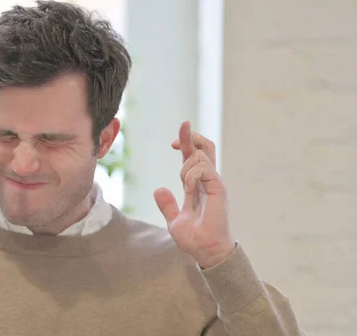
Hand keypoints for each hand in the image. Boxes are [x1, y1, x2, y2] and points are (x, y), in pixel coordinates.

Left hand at [153, 121, 233, 268]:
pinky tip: (189, 190)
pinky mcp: (219, 188)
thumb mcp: (174, 219)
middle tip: (182, 126)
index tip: (173, 142)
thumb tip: (158, 189)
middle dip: (191, 136)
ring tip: (185, 188)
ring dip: (185, 168)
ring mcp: (215, 183)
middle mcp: (208, 180)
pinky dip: (191, 176)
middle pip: (205, 147)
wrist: (205, 251)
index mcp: (198, 185)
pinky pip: (203, 169)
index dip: (185, 143)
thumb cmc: (194, 238)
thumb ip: (167, 205)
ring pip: (200, 156)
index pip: (194, 157)